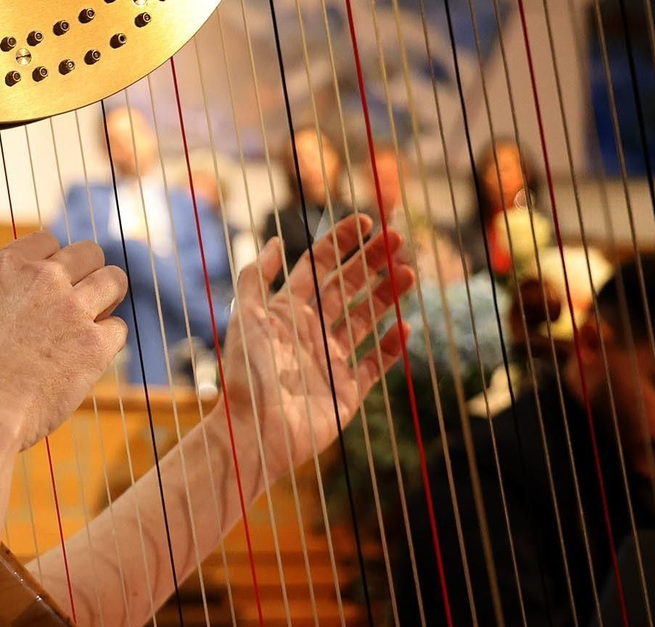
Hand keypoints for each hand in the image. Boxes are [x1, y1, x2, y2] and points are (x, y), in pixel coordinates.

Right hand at [0, 226, 127, 451]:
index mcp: (6, 266)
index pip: (47, 241)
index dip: (48, 260)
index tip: (44, 282)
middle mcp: (45, 280)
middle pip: (88, 253)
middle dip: (85, 270)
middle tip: (76, 296)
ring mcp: (73, 311)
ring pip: (114, 281)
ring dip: (107, 294)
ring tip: (94, 316)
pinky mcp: (93, 347)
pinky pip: (118, 327)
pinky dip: (108, 338)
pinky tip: (90, 352)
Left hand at [223, 214, 415, 486]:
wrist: (254, 433)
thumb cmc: (246, 374)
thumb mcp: (244, 317)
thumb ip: (256, 277)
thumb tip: (275, 240)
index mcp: (286, 310)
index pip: (318, 266)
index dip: (341, 242)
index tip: (365, 221)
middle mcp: (310, 330)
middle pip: (347, 286)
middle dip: (372, 262)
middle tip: (398, 239)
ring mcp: (331, 360)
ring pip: (366, 320)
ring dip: (387, 296)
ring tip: (410, 274)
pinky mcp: (347, 391)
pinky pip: (375, 364)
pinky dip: (391, 346)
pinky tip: (406, 325)